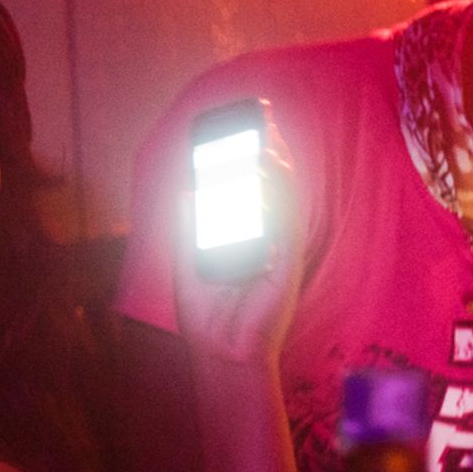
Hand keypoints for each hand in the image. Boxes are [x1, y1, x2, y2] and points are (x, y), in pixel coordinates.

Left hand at [173, 129, 302, 366]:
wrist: (218, 354)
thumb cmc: (206, 315)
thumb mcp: (189, 261)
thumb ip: (190, 226)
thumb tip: (187, 188)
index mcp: (246, 237)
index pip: (253, 188)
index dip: (251, 156)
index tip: (242, 126)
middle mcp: (267, 240)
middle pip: (272, 186)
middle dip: (268, 150)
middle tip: (261, 117)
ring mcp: (278, 253)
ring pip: (284, 200)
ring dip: (276, 167)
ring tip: (265, 138)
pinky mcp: (284, 267)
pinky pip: (285, 226)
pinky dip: (279, 199)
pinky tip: (269, 176)